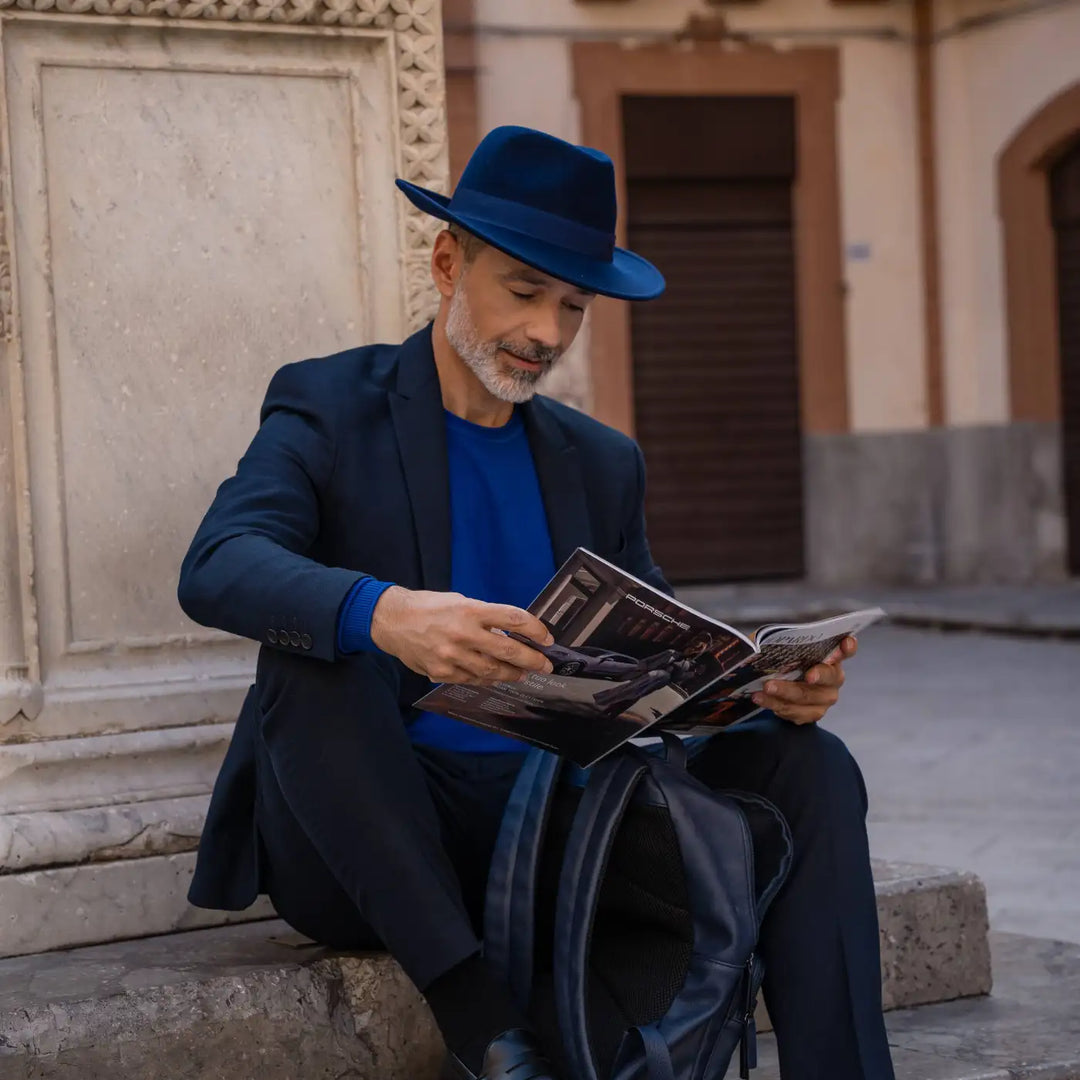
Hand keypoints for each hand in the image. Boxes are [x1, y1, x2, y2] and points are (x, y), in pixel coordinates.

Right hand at [370, 586, 554, 685]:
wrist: (393, 621)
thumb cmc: (429, 607)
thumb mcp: (460, 601)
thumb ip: (484, 617)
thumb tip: (511, 633)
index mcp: (469, 610)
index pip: (512, 619)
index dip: (535, 629)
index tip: (546, 638)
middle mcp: (462, 633)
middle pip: (507, 651)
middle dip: (531, 660)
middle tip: (545, 665)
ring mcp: (452, 656)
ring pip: (492, 671)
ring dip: (512, 673)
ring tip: (522, 673)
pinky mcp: (442, 672)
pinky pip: (472, 679)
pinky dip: (487, 678)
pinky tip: (495, 676)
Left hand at [751, 635, 856, 725]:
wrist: (782, 683)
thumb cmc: (787, 659)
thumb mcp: (785, 647)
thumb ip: (784, 642)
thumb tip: (760, 641)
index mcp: (833, 656)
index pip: (847, 650)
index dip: (847, 648)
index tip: (844, 644)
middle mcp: (834, 678)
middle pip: (827, 677)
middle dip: (811, 675)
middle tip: (784, 677)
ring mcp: (826, 698)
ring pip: (807, 697)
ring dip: (784, 693)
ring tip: (764, 688)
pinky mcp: (814, 713)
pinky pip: (796, 712)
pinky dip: (776, 705)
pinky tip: (761, 699)